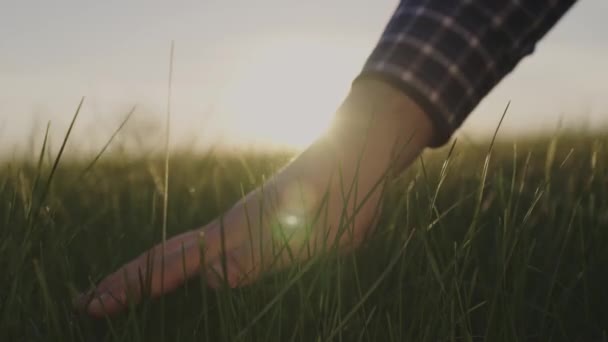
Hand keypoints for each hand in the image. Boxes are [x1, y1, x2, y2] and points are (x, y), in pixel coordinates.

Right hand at [75, 79, 434, 317]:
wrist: (363, 152)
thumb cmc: (345, 182)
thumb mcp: (310, 220)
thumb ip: (266, 251)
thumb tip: (215, 279)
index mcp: (240, 228)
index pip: (177, 260)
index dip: (137, 283)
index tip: (95, 304)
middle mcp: (236, 229)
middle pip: (172, 256)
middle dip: (130, 280)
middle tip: (89, 304)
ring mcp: (248, 229)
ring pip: (192, 255)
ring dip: (154, 277)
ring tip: (124, 295)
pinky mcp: (265, 232)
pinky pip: (219, 256)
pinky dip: (190, 271)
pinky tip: (189, 283)